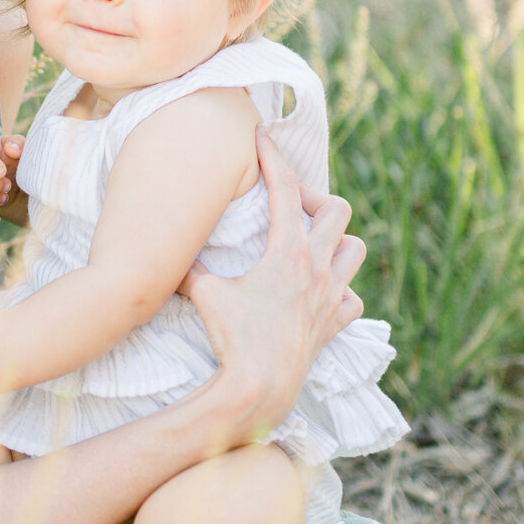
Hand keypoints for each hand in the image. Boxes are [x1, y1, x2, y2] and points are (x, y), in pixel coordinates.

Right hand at [183, 128, 364, 442]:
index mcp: (288, 251)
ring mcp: (331, 296)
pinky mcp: (334, 325)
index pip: (283, 188)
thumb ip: (190, 268)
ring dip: (336, 241)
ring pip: (355, 249)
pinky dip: (340, 290)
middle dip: (313, 200)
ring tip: (311, 246)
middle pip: (336, 210)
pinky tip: (320, 294)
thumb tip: (168, 255)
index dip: (271, 156)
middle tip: (289, 208)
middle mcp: (318, 268)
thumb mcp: (203, 293)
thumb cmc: (232, 338)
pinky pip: (352, 298)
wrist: (259, 388)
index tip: (261, 136)